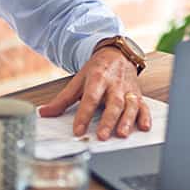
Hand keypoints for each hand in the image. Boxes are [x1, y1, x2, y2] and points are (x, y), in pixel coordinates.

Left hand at [36, 47, 151, 139]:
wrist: (118, 54)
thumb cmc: (98, 69)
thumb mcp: (79, 80)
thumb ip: (63, 99)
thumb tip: (44, 112)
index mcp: (98, 78)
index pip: (90, 98)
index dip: (84, 115)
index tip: (78, 130)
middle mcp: (115, 84)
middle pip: (113, 103)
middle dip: (108, 120)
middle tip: (102, 135)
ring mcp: (128, 90)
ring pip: (130, 105)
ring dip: (127, 120)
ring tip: (121, 134)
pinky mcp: (138, 94)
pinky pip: (144, 106)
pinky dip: (145, 116)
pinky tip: (144, 127)